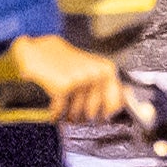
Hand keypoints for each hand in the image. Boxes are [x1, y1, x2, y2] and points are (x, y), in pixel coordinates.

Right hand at [7, 32, 127, 124]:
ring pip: (76, 114)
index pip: (114, 104)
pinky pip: (60, 112)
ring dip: (67, 114)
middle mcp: (95, 74)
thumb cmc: (64, 62)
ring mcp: (79, 80)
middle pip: (93, 113)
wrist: (37, 51)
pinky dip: (55, 113)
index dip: (105, 113)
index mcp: (106, 69)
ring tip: (63, 101)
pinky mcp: (63, 87)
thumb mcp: (90, 69)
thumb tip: (128, 95)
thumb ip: (109, 84)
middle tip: (74, 105)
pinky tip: (53, 106)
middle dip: (82, 115)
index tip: (100, 115)